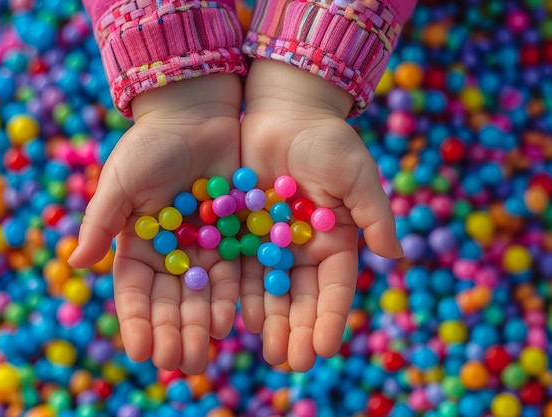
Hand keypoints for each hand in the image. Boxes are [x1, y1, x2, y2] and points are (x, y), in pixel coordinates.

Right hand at [68, 75, 241, 373]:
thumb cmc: (151, 144)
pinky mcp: (237, 236)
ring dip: (202, 325)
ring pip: (203, 294)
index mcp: (139, 245)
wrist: (197, 114)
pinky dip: (232, 297)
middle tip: (178, 364)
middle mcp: (172, 253)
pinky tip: (232, 320)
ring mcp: (205, 247)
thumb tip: (76, 261)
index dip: (137, 321)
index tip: (141, 351)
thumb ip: (102, 221)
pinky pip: (235, 272)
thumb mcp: (122, 180)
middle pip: (172, 301)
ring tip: (204, 353)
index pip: (135, 291)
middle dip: (173, 332)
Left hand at [239, 61, 402, 370]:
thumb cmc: (326, 140)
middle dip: (296, 330)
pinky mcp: (241, 230)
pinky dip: (238, 292)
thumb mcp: (356, 175)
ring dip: (268, 321)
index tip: (324, 349)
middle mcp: (302, 248)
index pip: (334, 288)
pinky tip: (235, 316)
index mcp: (335, 240)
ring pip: (269, 289)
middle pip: (300, 296)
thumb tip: (395, 257)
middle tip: (289, 362)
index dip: (330, 318)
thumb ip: (374, 215)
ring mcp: (270, 242)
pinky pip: (239, 265)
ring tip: (265, 350)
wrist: (284, 111)